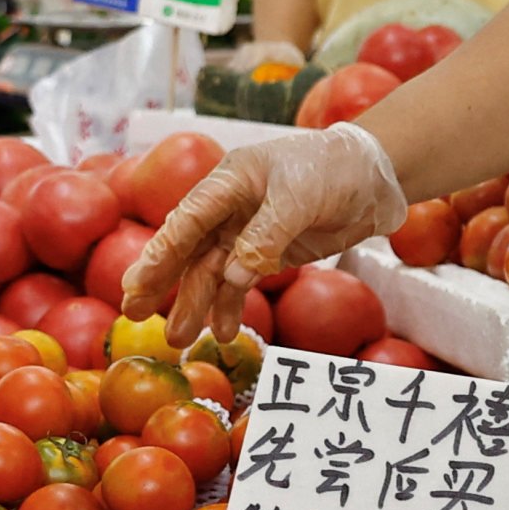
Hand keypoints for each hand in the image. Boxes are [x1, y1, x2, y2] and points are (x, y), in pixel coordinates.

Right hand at [121, 124, 404, 345]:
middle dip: (161, 281)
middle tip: (133, 312)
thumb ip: (265, 236)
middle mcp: (230, 207)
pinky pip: (239, 284)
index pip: (188, 219)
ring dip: (195, 304)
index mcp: (230, 181)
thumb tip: (232, 277)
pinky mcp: (267, 253)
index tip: (138, 282)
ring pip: (211, 272)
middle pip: (189, 247)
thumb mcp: (300, 198)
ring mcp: (247, 232)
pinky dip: (230, 307)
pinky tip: (224, 331)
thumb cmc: (334, 170)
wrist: (376, 176)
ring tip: (179, 339)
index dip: (161, 251)